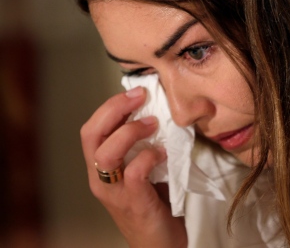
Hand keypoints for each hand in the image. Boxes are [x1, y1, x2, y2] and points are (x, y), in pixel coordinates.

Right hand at [81, 87, 187, 247]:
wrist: (160, 243)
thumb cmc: (155, 204)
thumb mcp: (143, 170)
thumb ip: (142, 146)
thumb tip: (157, 112)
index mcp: (100, 168)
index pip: (91, 129)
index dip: (110, 106)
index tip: (136, 92)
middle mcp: (100, 179)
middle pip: (91, 135)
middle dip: (114, 109)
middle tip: (140, 96)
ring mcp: (114, 192)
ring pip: (106, 153)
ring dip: (130, 131)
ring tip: (153, 123)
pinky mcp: (133, 203)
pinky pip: (134, 172)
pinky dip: (149, 156)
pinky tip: (164, 153)